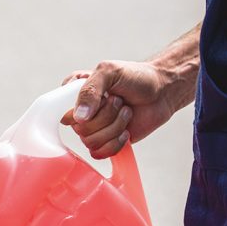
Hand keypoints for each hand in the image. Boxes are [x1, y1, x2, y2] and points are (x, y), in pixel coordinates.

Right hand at [60, 59, 190, 158]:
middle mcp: (82, 114)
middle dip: (106, 116)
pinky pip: (99, 154)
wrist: (162, 90)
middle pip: (80, 130)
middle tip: (119, 101)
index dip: (85, 109)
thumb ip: (90, 90)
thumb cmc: (135, 76)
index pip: (64, 113)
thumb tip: (79, 118)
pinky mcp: (106, 142)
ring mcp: (94, 129)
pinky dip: (115, 143)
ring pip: (91, 142)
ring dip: (115, 127)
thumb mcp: (109, 71)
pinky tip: (126, 131)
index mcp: (75, 95)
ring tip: (126, 112)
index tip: (103, 95)